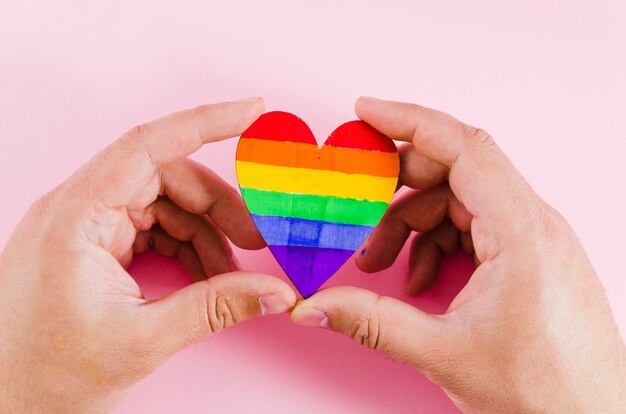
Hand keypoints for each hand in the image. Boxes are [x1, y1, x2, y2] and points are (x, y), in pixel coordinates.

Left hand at [0, 99, 295, 412]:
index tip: (251, 112)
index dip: (205, 122)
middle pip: (164, 178)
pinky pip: (152, 227)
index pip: (146, 145)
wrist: (9, 407)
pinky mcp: (93, 244)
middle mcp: (77, 208)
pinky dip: (185, 247)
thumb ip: (216, 308)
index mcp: (75, 216)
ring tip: (229, 273)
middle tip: (255, 239)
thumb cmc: (48, 376)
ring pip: (163, 204)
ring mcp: (84, 225)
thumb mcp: (142, 340)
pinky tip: (205, 276)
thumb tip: (275, 294)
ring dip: (204, 233)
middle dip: (217, 206)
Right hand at [291, 97, 625, 412]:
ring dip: (414, 225)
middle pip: (456, 171)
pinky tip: (420, 282)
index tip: (367, 113)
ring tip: (384, 265)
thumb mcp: (443, 353)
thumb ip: (370, 321)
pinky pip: (474, 228)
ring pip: (461, 202)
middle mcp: (534, 224)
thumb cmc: (542, 393)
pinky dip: (438, 244)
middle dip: (399, 187)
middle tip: (358, 209)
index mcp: (522, 231)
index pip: (464, 146)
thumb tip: (312, 306)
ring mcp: (535, 240)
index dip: (410, 121)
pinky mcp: (530, 258)